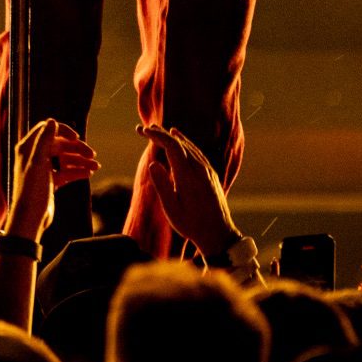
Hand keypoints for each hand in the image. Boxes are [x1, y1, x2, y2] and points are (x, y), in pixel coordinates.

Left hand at [6, 118, 99, 241]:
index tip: (77, 138)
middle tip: (93, 155)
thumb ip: (45, 140)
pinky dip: (76, 172)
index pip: (48, 130)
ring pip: (65, 160)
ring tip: (96, 167)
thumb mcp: (38, 162)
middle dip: (77, 149)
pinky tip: (88, 174)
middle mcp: (35, 156)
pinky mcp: (49, 182)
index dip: (64, 131)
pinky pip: (65, 172)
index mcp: (28, 148)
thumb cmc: (31, 189)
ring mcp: (43, 170)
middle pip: (60, 145)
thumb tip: (52, 120)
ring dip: (80, 161)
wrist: (30, 218)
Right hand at [138, 123, 239, 256]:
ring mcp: (207, 171)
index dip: (157, 136)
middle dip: (161, 133)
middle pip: (180, 142)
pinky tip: (180, 139)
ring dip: (172, 136)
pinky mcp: (211, 174)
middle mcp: (200, 169)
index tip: (143, 131)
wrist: (219, 234)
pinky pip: (196, 151)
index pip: (172, 146)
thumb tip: (153, 163)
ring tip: (158, 130)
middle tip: (144, 128)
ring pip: (189, 145)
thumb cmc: (192, 224)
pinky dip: (184, 142)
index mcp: (188, 176)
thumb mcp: (172, 209)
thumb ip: (162, 185)